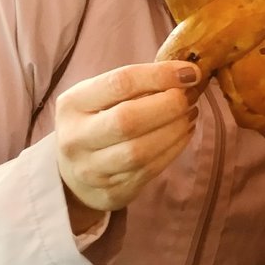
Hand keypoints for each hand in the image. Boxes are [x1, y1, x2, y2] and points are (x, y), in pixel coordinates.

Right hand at [56, 61, 201, 227]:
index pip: (120, 83)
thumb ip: (136, 84)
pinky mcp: (110, 192)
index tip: (190, 72)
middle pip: (129, 120)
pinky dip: (174, 148)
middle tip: (191, 96)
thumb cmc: (97, 122)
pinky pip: (150, 169)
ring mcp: (91, 170)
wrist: (73, 175)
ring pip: (141, 151)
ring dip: (176, 129)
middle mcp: (75, 138)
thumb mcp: (101, 97)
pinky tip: (184, 133)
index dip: (160, 75)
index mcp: (73, 104)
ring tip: (190, 113)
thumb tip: (186, 74)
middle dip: (170, 105)